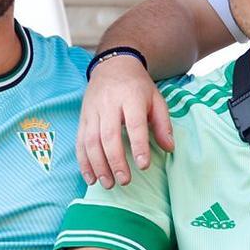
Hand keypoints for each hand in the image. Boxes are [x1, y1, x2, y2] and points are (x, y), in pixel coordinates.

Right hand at [76, 54, 173, 187]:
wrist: (113, 65)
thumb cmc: (138, 87)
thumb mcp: (156, 99)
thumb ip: (163, 124)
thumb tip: (170, 148)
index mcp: (131, 98)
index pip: (134, 124)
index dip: (138, 146)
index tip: (143, 165)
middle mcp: (108, 104)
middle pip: (109, 136)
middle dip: (115, 161)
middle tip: (124, 181)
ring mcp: (92, 111)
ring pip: (90, 141)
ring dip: (98, 165)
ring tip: (108, 183)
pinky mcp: (82, 118)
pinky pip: (79, 142)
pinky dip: (83, 162)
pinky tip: (90, 177)